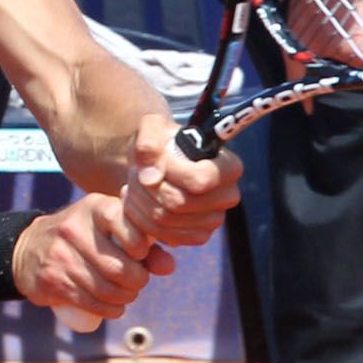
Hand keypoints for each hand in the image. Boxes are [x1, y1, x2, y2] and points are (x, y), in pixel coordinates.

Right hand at [11, 193, 174, 325]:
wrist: (29, 249)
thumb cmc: (82, 237)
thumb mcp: (108, 228)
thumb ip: (144, 243)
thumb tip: (169, 266)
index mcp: (94, 208)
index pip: (126, 225)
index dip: (141, 247)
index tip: (139, 254)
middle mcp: (75, 229)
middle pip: (121, 267)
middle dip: (137, 281)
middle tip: (136, 281)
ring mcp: (61, 256)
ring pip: (108, 289)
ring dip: (125, 298)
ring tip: (126, 294)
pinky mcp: (53, 280)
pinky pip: (92, 303)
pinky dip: (111, 310)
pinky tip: (114, 306)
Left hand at [123, 114, 242, 245]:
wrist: (158, 165)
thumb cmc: (161, 143)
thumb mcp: (151, 127)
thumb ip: (149, 140)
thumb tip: (151, 177)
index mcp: (229, 166)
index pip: (200, 180)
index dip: (169, 173)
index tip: (154, 160)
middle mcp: (228, 196)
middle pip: (178, 203)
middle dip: (146, 188)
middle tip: (134, 174)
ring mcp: (214, 220)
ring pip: (166, 220)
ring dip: (139, 202)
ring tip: (134, 185)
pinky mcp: (198, 236)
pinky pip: (164, 235)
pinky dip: (142, 220)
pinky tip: (138, 202)